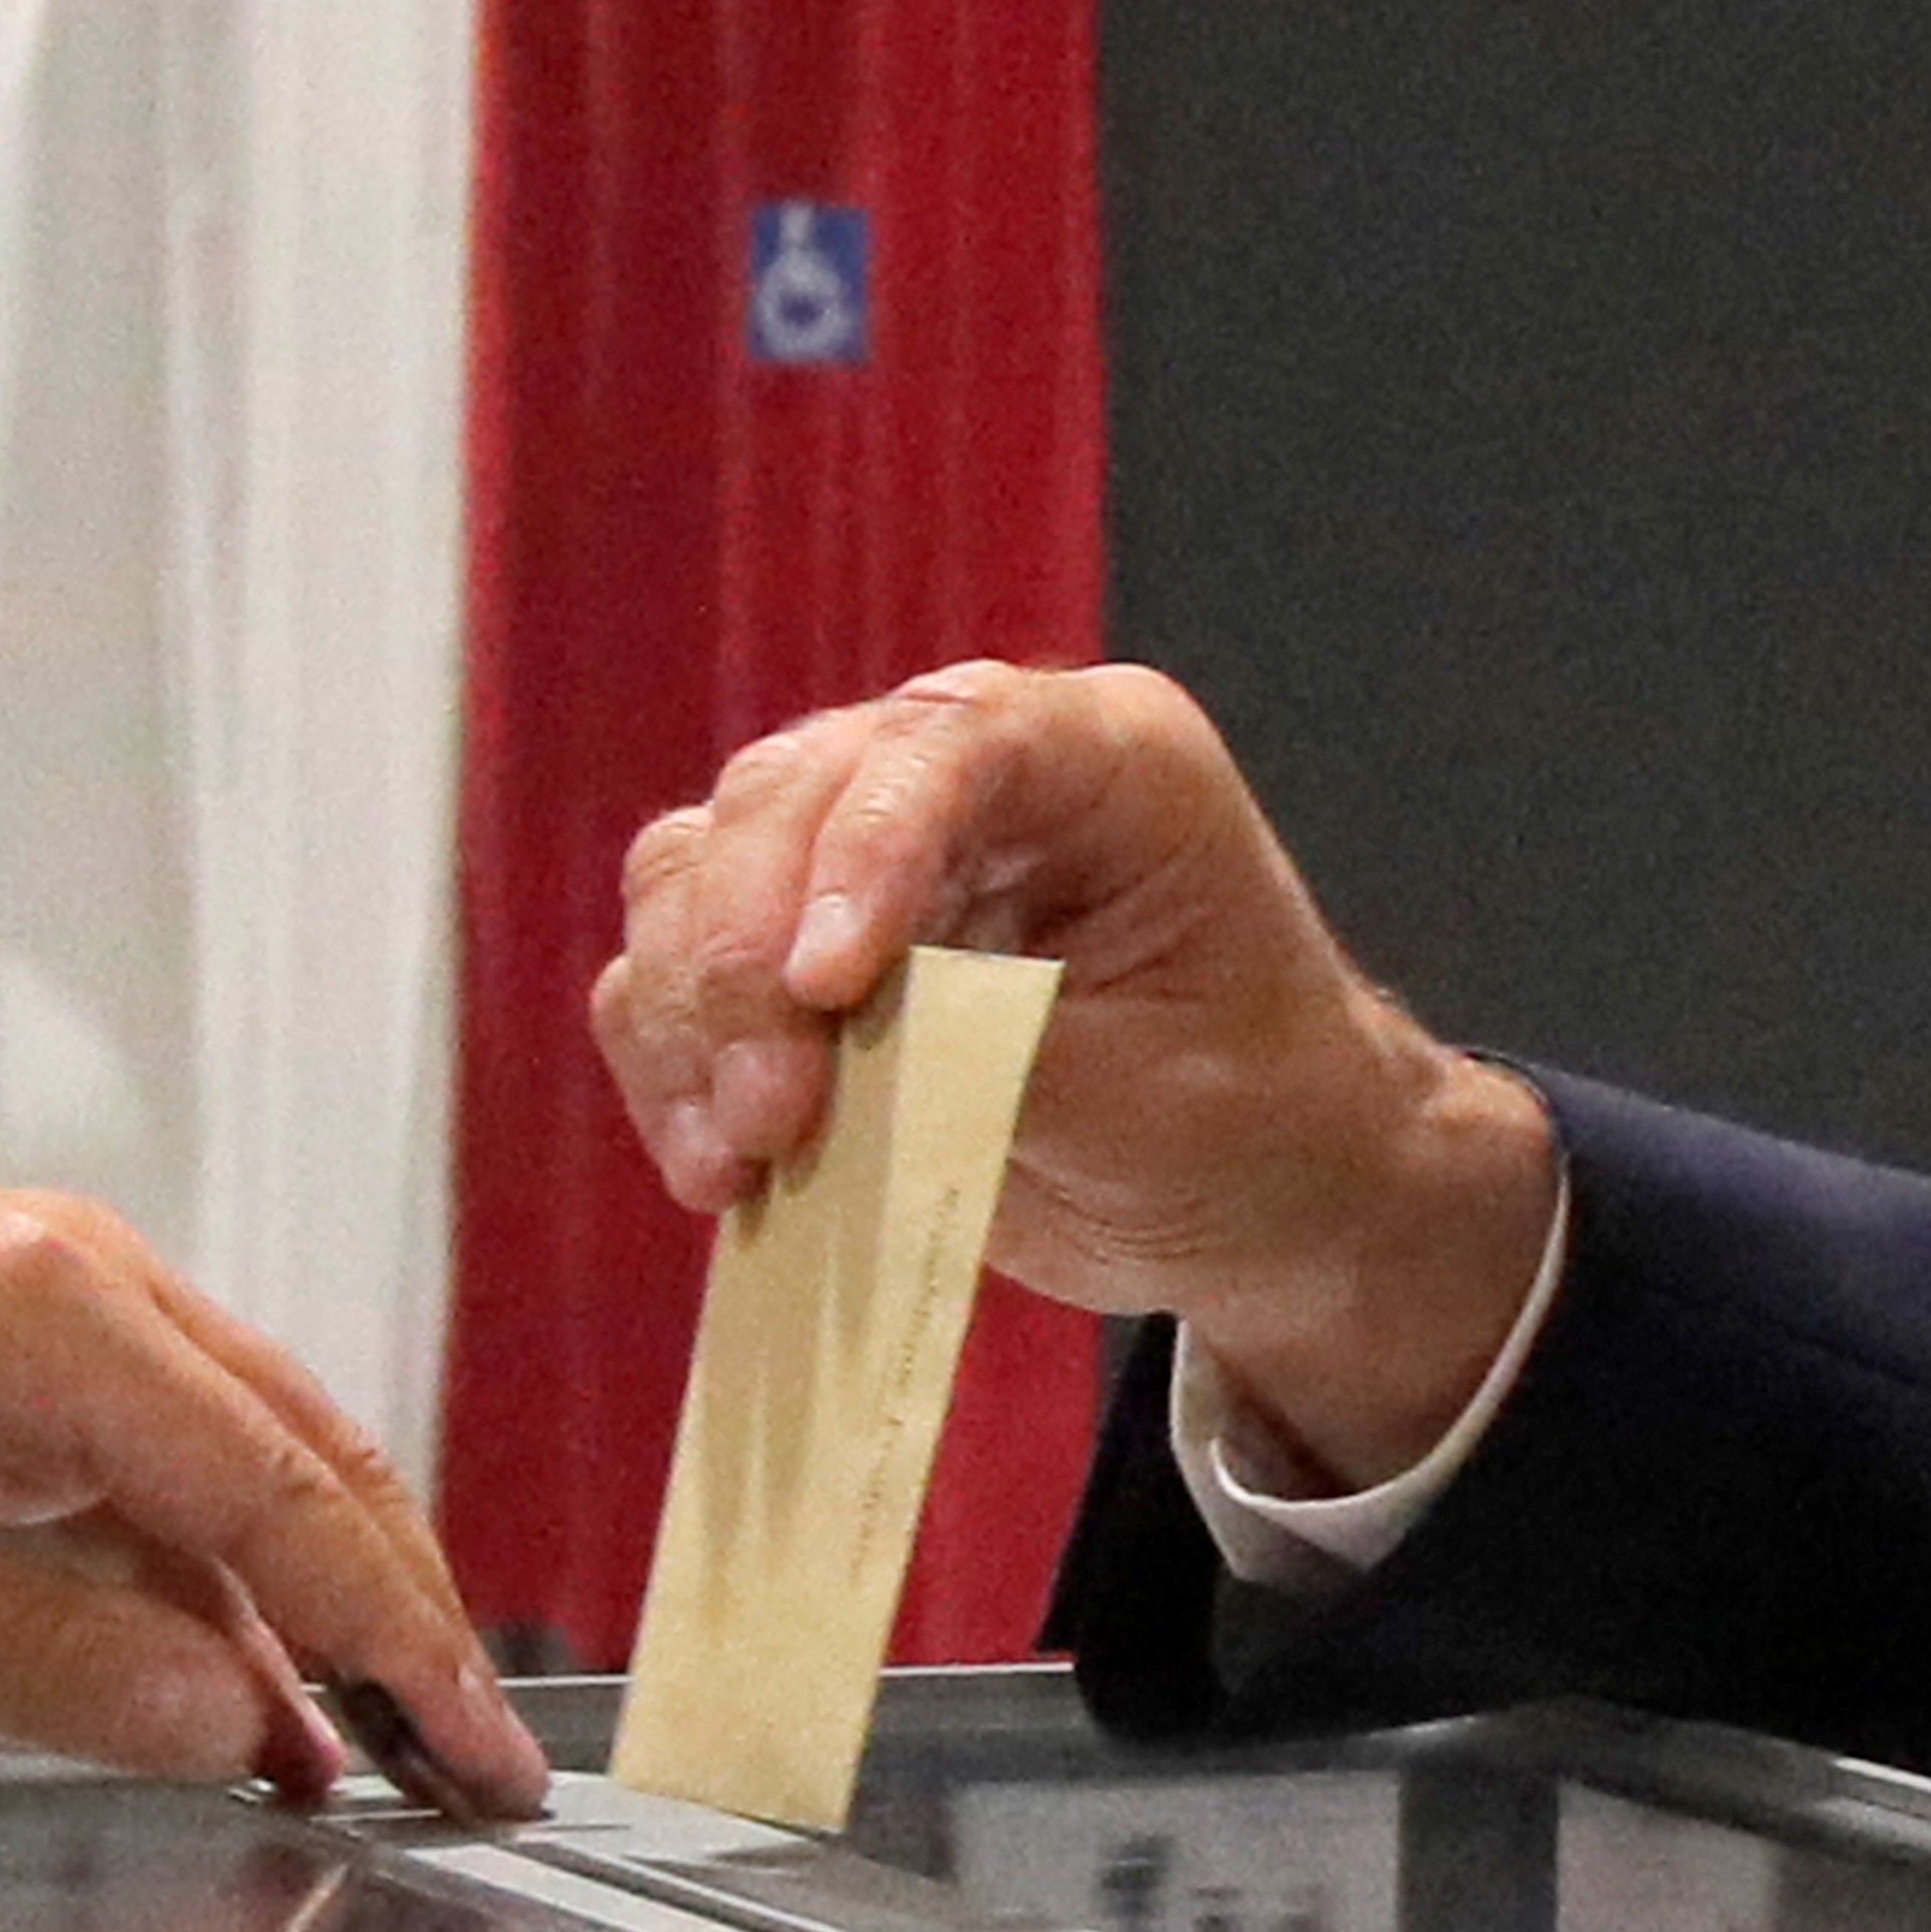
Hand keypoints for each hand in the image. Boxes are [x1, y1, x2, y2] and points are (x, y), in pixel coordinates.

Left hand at [0, 1189, 552, 1821]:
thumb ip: (37, 1654)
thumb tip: (235, 1720)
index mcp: (53, 1319)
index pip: (280, 1493)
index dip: (393, 1637)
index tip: (479, 1756)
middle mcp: (90, 1284)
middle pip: (304, 1461)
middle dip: (404, 1621)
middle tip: (488, 1775)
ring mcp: (57, 1306)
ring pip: (250, 1465)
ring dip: (327, 1605)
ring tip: (400, 1757)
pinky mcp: (14, 1350)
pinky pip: (163, 1472)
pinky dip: (227, 1581)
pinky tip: (256, 1696)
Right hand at [586, 660, 1557, 1490]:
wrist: (1261, 1190)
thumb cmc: (1254, 1114)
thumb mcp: (1153, 1098)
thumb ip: (995, 1053)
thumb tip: (828, 1043)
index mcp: (1105, 756)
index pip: (952, 741)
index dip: (866, 850)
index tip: (827, 988)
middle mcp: (970, 774)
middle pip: (789, 798)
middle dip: (746, 961)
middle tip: (771, 1118)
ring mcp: (870, 856)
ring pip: (699, 869)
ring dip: (690, 1017)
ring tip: (734, 1162)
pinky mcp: (799, 955)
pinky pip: (674, 971)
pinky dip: (669, 1064)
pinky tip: (715, 1170)